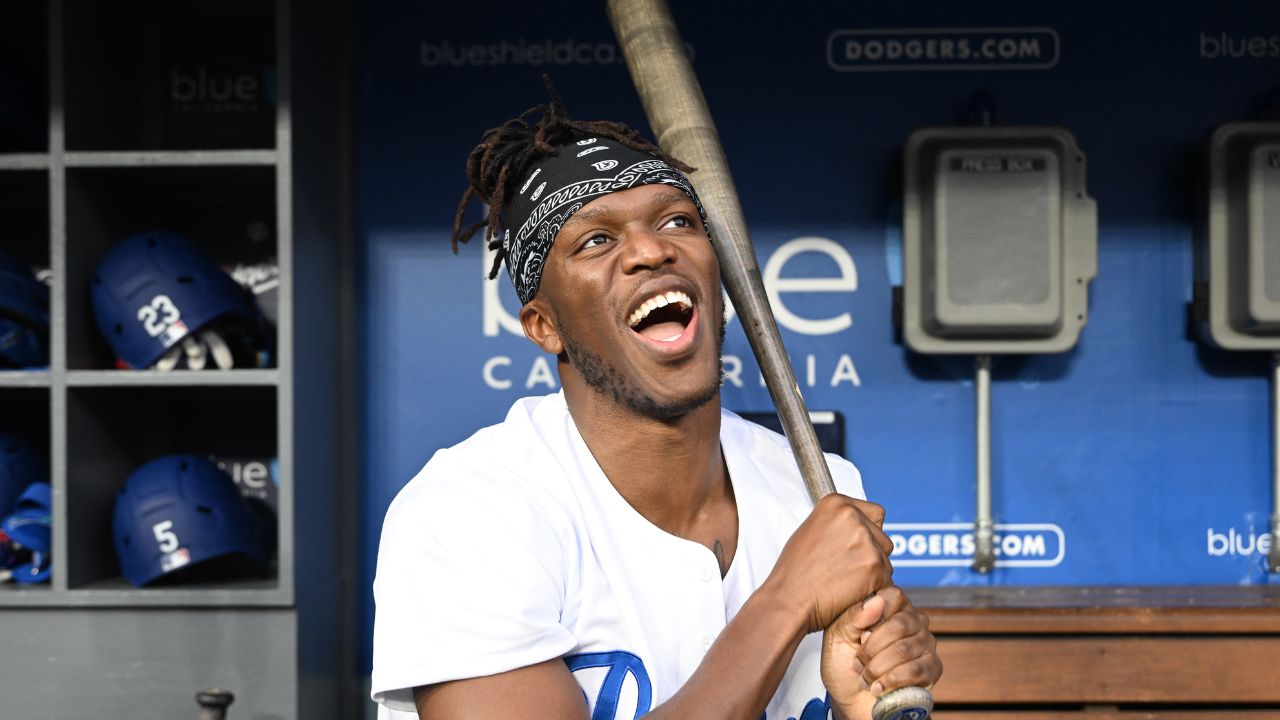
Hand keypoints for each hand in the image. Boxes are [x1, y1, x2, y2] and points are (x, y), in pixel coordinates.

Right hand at [762, 494, 894, 633]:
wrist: (790, 598)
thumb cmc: (795, 571)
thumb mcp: (810, 531)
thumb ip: (837, 524)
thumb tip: (857, 527)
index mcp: (836, 503)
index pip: (875, 513)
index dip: (869, 532)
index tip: (858, 545)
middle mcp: (852, 516)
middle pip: (882, 537)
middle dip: (872, 554)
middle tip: (848, 569)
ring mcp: (864, 539)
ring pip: (886, 559)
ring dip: (874, 572)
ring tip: (846, 581)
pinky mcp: (874, 565)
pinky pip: (886, 579)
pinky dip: (874, 588)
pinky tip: (851, 591)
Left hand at [822, 586, 941, 719]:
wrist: (852, 700)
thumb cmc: (843, 666)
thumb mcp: (837, 636)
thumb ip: (854, 616)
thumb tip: (877, 600)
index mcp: (888, 607)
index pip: (893, 596)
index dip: (873, 617)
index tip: (858, 635)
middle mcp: (911, 621)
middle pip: (899, 624)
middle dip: (871, 649)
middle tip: (858, 662)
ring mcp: (925, 643)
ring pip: (905, 650)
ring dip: (878, 668)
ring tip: (866, 678)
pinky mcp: (932, 668)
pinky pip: (916, 670)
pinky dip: (892, 680)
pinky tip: (879, 687)